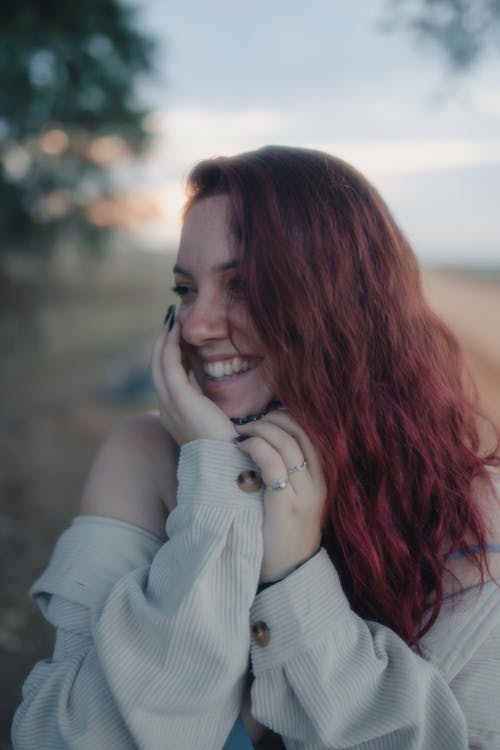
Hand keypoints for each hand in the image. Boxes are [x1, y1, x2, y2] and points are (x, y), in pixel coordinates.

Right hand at [150, 320, 237, 444]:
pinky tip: (178, 331)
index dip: (171, 356)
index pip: (167, 379)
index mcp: (175, 415)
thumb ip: (213, 406)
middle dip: (163, 344)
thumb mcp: (218, 421)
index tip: (179, 339)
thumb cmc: (231, 446)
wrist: (228, 464)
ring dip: (165, 340)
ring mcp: (169, 404)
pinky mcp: (179, 398)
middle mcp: (166, 409)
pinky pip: (169, 364)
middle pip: (157, 368)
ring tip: (173, 321)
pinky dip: (172, 345)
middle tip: (172, 322)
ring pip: (159, 363)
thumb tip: (220, 391)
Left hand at [235, 410, 325, 581]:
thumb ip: (288, 473)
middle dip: (273, 419)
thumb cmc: (283, 533)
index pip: (310, 433)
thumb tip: (266, 443)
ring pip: (287, 445)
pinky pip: (273, 466)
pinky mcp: (285, 507)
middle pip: (300, 433)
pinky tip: (241, 447)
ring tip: (241, 432)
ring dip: (261, 430)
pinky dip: (256, 448)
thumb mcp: (294, 499)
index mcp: (320, 479)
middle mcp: (316, 483)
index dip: (288, 418)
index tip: (266, 417)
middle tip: (249, 423)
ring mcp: (303, 495)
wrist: (289, 573)